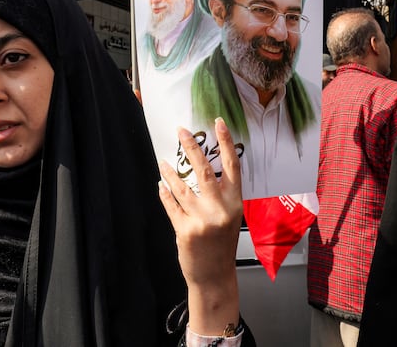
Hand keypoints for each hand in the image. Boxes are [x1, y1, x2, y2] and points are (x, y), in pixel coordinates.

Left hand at [159, 117, 241, 336]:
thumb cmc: (222, 244)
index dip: (226, 142)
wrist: (214, 276)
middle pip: (204, 170)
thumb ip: (221, 194)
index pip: (233, 166)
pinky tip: (161, 185)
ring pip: (182, 187)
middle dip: (191, 147)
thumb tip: (201, 167)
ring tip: (163, 162)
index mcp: (235, 203)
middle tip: (181, 130)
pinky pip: (171, 205)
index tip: (219, 122)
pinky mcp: (185, 230)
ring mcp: (202, 220)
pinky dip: (164, 194)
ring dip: (170, 172)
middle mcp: (220, 209)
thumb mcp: (230, 217)